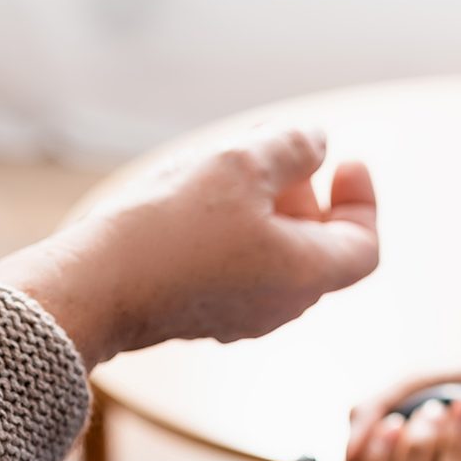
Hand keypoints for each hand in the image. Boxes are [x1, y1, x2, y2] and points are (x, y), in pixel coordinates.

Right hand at [0, 127, 378, 366]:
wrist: (96, 288)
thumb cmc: (170, 230)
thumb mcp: (240, 164)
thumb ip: (293, 147)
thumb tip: (317, 144)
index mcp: (305, 275)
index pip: (364, 246)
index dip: (363, 200)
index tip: (345, 162)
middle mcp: (282, 305)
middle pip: (319, 248)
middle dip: (308, 194)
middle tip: (278, 151)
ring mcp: (243, 316)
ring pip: (277, 257)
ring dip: (269, 209)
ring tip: (233, 168)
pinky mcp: (205, 315)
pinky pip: (241, 270)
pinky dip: (239, 232)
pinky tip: (201, 201)